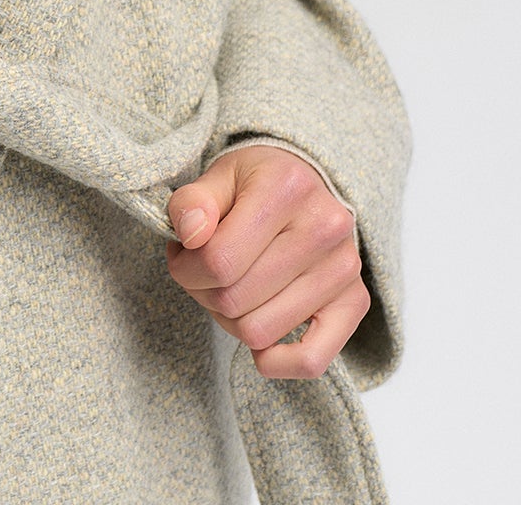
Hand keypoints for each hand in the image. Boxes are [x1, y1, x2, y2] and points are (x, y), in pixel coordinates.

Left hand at [166, 145, 367, 378]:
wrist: (308, 183)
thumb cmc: (256, 182)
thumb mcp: (218, 175)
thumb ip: (192, 201)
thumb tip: (190, 234)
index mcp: (286, 188)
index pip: (218, 260)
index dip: (185, 268)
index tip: (182, 255)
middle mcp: (324, 227)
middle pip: (235, 300)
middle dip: (203, 293)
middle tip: (202, 273)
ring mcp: (344, 268)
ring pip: (261, 334)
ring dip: (230, 321)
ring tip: (228, 288)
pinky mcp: (356, 301)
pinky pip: (312, 360)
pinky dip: (276, 362)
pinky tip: (258, 342)